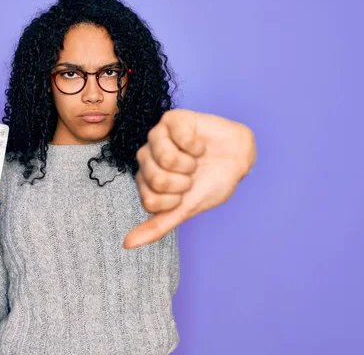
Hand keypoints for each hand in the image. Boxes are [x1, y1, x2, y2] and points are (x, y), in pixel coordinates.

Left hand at [123, 109, 255, 248]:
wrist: (236, 159)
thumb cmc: (210, 182)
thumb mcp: (184, 209)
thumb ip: (157, 226)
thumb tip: (126, 244)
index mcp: (145, 180)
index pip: (149, 201)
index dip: (175, 201)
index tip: (185, 193)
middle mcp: (146, 157)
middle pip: (156, 180)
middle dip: (183, 183)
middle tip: (192, 175)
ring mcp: (156, 137)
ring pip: (165, 160)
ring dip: (190, 165)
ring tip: (195, 159)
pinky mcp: (171, 119)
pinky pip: (180, 139)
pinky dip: (197, 146)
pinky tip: (199, 145)